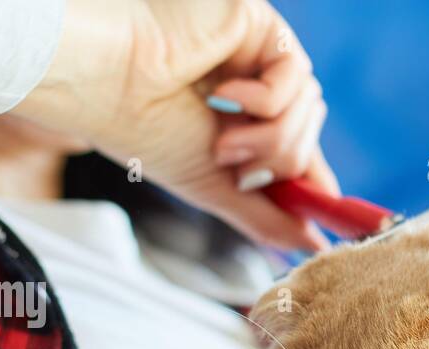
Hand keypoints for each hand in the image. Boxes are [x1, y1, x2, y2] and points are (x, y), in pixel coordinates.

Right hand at [16, 0, 334, 249]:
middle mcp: (250, 80)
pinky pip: (296, 75)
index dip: (311, 179)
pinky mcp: (259, 23)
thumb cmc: (143, 130)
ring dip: (268, 137)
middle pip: (308, 131)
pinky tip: (224, 94)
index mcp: (235, 115)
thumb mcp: (213, 185)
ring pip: (308, 108)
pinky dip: (265, 100)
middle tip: (231, 163)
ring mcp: (256, 50)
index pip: (295, 148)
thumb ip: (265, 215)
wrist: (105, 81)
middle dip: (277, 161)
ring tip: (221, 138)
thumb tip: (315, 245)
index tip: (323, 216)